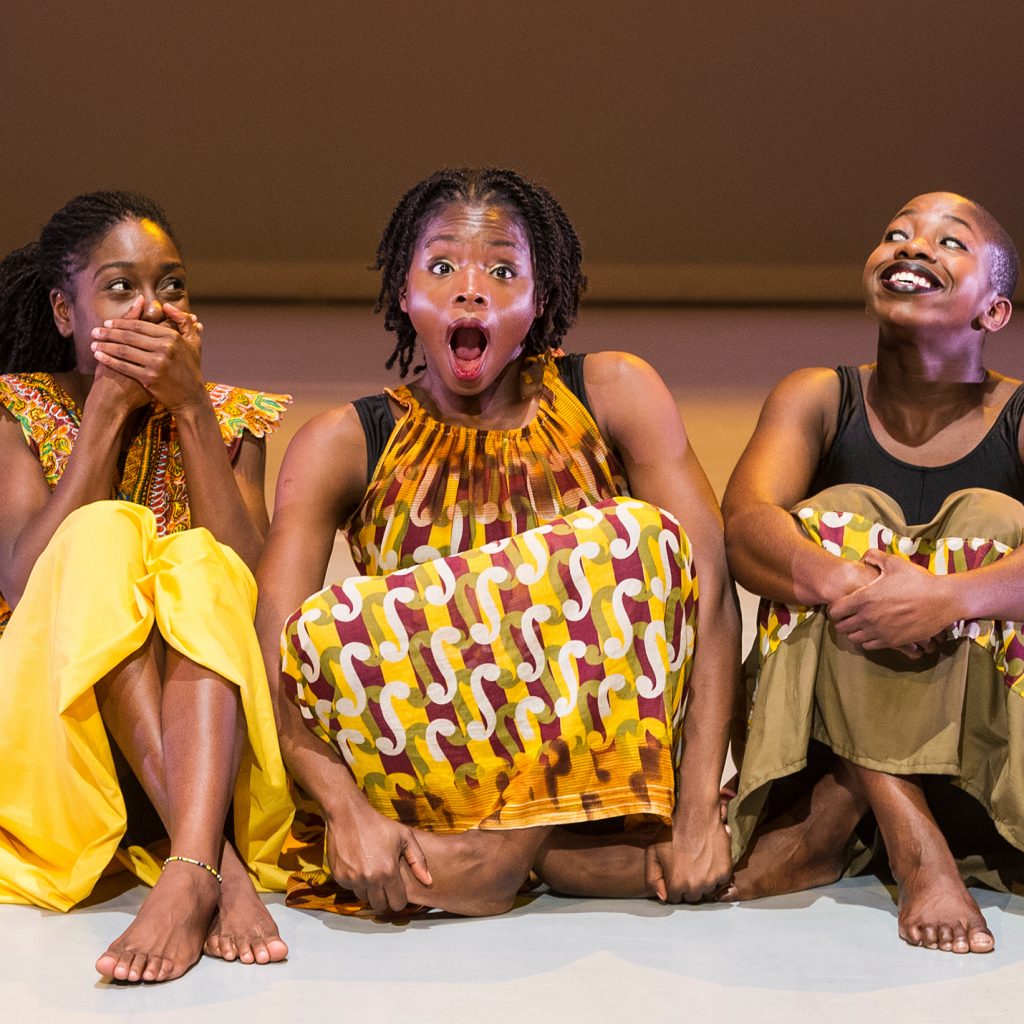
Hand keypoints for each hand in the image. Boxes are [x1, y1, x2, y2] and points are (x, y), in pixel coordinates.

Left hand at [90, 300, 204, 412]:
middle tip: (95, 331)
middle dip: (109, 333)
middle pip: (129, 337)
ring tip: (93, 342)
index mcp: (172, 337)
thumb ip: (182, 321)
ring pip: (124, 350)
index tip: (108, 322)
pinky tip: (99, 356)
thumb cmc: (191, 368)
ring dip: (105, 345)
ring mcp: (156, 363)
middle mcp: (164, 349)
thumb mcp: (193, 342)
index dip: (121, 323)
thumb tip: (166, 305)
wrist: (191, 397)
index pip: (141, 326)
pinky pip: (124, 366)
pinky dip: (109, 360)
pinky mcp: (149, 378)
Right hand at [325, 802, 431, 912]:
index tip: (397, 889)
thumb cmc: (379, 825)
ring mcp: (353, 879)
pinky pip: (351, 888)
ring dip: (369, 890)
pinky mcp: (339, 877)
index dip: (399, 898)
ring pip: (364, 898)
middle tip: (384, 883)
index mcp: (388, 872)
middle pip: (380, 906)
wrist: (349, 815)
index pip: (397, 903)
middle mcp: (370, 879)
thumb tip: (428, 881)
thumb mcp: (405, 837)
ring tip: (371, 871)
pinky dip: (356, 882)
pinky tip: (359, 866)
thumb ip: (419, 860)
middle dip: (384, 897)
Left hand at [645, 799, 731, 902]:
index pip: (674, 898)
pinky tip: (708, 861)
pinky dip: (715, 875)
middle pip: (691, 897)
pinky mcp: (725, 872)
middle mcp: (695, 887)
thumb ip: (653, 878)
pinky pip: (720, 882)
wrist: (696, 816)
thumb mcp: (653, 853)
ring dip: (702, 882)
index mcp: (676, 884)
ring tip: (697, 863)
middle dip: (687, 886)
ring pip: (707, 890)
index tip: (674, 875)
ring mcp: (712, 881)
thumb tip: (662, 897)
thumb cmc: (672, 832)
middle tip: (686, 868)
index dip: (673, 886)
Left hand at [827, 549, 953, 652]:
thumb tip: (863, 558)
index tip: (841, 605)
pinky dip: (867, 641)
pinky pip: (869, 646)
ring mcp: (880, 631)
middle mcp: (868, 617)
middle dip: (842, 621)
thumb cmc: (918, 580)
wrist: (944, 600)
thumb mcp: (894, 563)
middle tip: (848, 616)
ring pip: (853, 638)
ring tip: (860, 625)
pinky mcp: (892, 642)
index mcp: (864, 599)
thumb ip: (874, 557)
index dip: (834, 608)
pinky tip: (873, 632)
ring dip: (853, 632)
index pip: (835, 611)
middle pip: (841, 627)